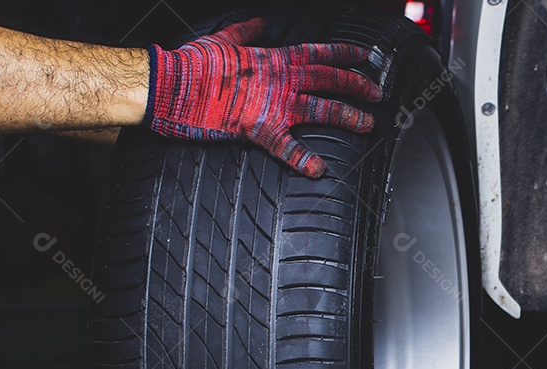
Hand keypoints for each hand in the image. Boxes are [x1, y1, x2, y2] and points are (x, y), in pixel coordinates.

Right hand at [146, 17, 381, 177]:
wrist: (169, 84)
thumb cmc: (192, 63)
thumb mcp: (222, 39)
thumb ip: (246, 32)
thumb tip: (260, 22)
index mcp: (273, 58)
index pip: (319, 52)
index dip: (346, 53)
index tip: (365, 57)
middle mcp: (280, 79)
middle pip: (330, 80)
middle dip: (358, 86)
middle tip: (377, 95)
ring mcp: (273, 104)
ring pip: (321, 110)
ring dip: (348, 117)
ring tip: (368, 125)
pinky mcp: (258, 129)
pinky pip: (287, 148)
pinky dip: (304, 160)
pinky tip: (320, 169)